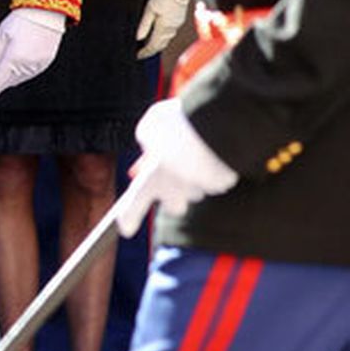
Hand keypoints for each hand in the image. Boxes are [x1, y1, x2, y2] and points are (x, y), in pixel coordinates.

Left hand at [0, 8, 66, 101]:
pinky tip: (18, 64)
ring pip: (20, 79)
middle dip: (0, 82)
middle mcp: (27, 64)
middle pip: (9, 81)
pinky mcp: (46, 63)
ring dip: (11, 77)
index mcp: (13, 57)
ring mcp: (38, 65)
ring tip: (7, 65)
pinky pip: (31, 74)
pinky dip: (22, 73)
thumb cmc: (23, 20)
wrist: (46, 13)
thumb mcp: (1, 35)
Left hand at [116, 99, 238, 236]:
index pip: (133, 206)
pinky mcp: (225, 183)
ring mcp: (203, 189)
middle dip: (175, 195)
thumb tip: (152, 154)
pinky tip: (213, 147)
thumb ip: (147, 144)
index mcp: (152, 178)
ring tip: (196, 148)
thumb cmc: (179, 122)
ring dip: (196, 177)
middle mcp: (178, 192)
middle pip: (175, 207)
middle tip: (174, 172)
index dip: (128, 218)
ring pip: (197, 190)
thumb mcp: (150, 128)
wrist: (220, 120)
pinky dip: (214, 166)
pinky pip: (216, 178)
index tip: (125, 230)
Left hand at [135, 0, 190, 58]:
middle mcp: (172, 28)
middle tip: (142, 53)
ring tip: (148, 46)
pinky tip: (159, 34)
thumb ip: (145, 24)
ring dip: (158, 44)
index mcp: (164, 27)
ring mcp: (178, 23)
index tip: (138, 56)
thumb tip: (138, 37)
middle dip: (152, 50)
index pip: (154, 45)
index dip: (145, 52)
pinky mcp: (180, 18)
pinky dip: (163, 36)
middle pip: (161, 44)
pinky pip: (171, 32)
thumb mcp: (150, 9)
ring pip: (167, 39)